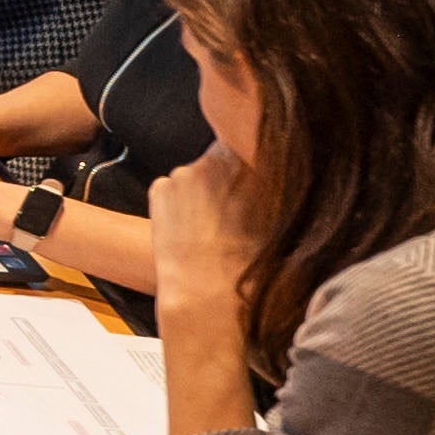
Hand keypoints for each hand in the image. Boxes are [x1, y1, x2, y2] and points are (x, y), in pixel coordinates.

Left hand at [146, 147, 263, 293]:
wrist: (206, 290)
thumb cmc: (249, 260)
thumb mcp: (275, 216)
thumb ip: (270, 184)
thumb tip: (272, 169)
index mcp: (248, 162)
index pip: (246, 143)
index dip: (250, 160)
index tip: (253, 178)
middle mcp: (213, 160)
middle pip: (220, 158)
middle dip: (227, 175)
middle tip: (233, 207)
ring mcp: (182, 172)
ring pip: (197, 174)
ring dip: (204, 189)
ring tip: (212, 222)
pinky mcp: (159, 187)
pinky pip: (174, 188)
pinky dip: (181, 201)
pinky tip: (190, 225)